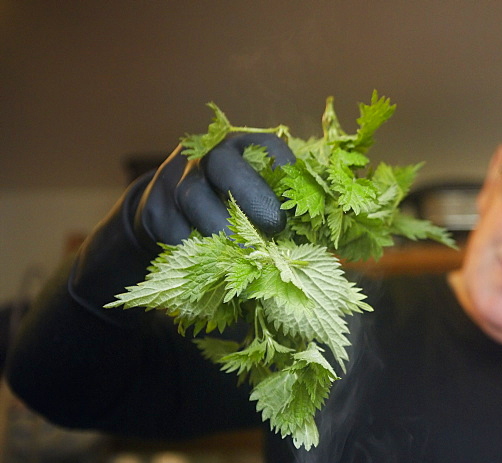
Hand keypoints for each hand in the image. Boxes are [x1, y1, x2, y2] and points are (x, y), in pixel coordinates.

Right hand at [69, 132, 295, 320]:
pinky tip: (214, 262)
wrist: (169, 213)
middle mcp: (206, 157)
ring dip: (222, 227)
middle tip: (275, 226)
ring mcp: (175, 181)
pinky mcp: (154, 210)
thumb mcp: (257, 200)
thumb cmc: (232, 211)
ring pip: (194, 197)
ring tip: (246, 252)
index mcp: (241, 149)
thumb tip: (331, 241)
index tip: (300, 199)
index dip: (285, 167)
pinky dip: (195, 248)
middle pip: (224, 165)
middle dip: (252, 196)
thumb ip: (288, 212)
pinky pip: (173, 229)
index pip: (267, 146)